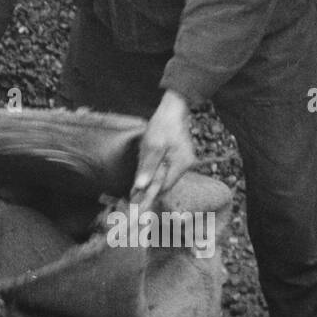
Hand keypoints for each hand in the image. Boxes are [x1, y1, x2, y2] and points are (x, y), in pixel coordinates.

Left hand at [129, 90, 195, 207]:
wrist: (173, 109)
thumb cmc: (163, 125)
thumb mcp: (152, 146)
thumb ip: (147, 167)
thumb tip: (140, 187)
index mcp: (180, 165)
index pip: (163, 188)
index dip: (148, 197)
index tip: (135, 207)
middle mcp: (185, 166)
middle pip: (164, 184)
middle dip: (148, 191)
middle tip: (131, 201)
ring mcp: (183, 161)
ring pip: (163, 176)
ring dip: (150, 180)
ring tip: (135, 191)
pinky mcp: (179, 156)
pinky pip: (165, 168)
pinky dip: (155, 172)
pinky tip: (144, 173)